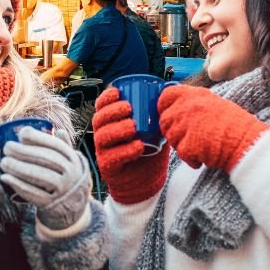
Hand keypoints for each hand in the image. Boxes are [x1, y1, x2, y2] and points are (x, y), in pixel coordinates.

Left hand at [0, 128, 88, 230]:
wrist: (71, 210)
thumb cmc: (64, 179)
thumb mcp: (69, 164)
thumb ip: (63, 148)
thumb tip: (59, 130)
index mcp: (74, 160)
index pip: (56, 146)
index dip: (38, 138)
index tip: (22, 134)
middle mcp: (71, 174)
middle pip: (46, 159)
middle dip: (24, 152)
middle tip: (6, 148)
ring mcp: (62, 190)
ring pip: (39, 176)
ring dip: (19, 168)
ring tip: (4, 162)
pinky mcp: (51, 204)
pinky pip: (32, 193)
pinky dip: (17, 185)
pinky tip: (5, 178)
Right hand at [91, 87, 168, 204]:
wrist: (147, 180)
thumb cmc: (149, 150)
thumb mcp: (154, 128)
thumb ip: (158, 113)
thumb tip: (170, 90)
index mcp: (110, 122)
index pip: (101, 106)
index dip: (106, 98)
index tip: (118, 92)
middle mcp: (103, 135)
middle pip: (99, 119)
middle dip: (112, 111)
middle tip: (128, 108)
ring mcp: (103, 151)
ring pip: (102, 136)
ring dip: (117, 129)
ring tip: (133, 127)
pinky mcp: (108, 167)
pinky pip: (112, 157)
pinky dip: (125, 150)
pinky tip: (138, 146)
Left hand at [157, 86, 269, 171]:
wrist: (246, 142)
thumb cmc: (235, 125)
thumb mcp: (214, 103)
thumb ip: (193, 103)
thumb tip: (177, 109)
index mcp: (194, 95)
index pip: (166, 95)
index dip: (163, 106)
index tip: (168, 114)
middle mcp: (187, 107)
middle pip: (164, 120)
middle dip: (173, 131)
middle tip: (188, 137)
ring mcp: (185, 125)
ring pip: (171, 138)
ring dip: (182, 145)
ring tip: (201, 146)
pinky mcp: (187, 144)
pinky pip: (181, 153)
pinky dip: (191, 159)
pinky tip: (204, 156)